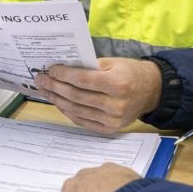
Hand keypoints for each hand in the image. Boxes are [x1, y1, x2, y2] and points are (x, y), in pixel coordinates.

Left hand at [34, 57, 161, 133]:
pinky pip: (83, 121)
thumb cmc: (130, 73)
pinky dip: (68, 111)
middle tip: (41, 80)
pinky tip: (59, 102)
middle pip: (77, 96)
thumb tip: (62, 68)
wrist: (152, 92)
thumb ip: (90, 66)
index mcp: (118, 84)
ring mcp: (113, 120)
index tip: (51, 70)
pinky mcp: (110, 129)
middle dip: (55, 87)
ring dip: (57, 100)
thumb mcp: (113, 62)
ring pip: (76, 110)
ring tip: (45, 91)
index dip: (64, 75)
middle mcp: (115, 104)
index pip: (83, 80)